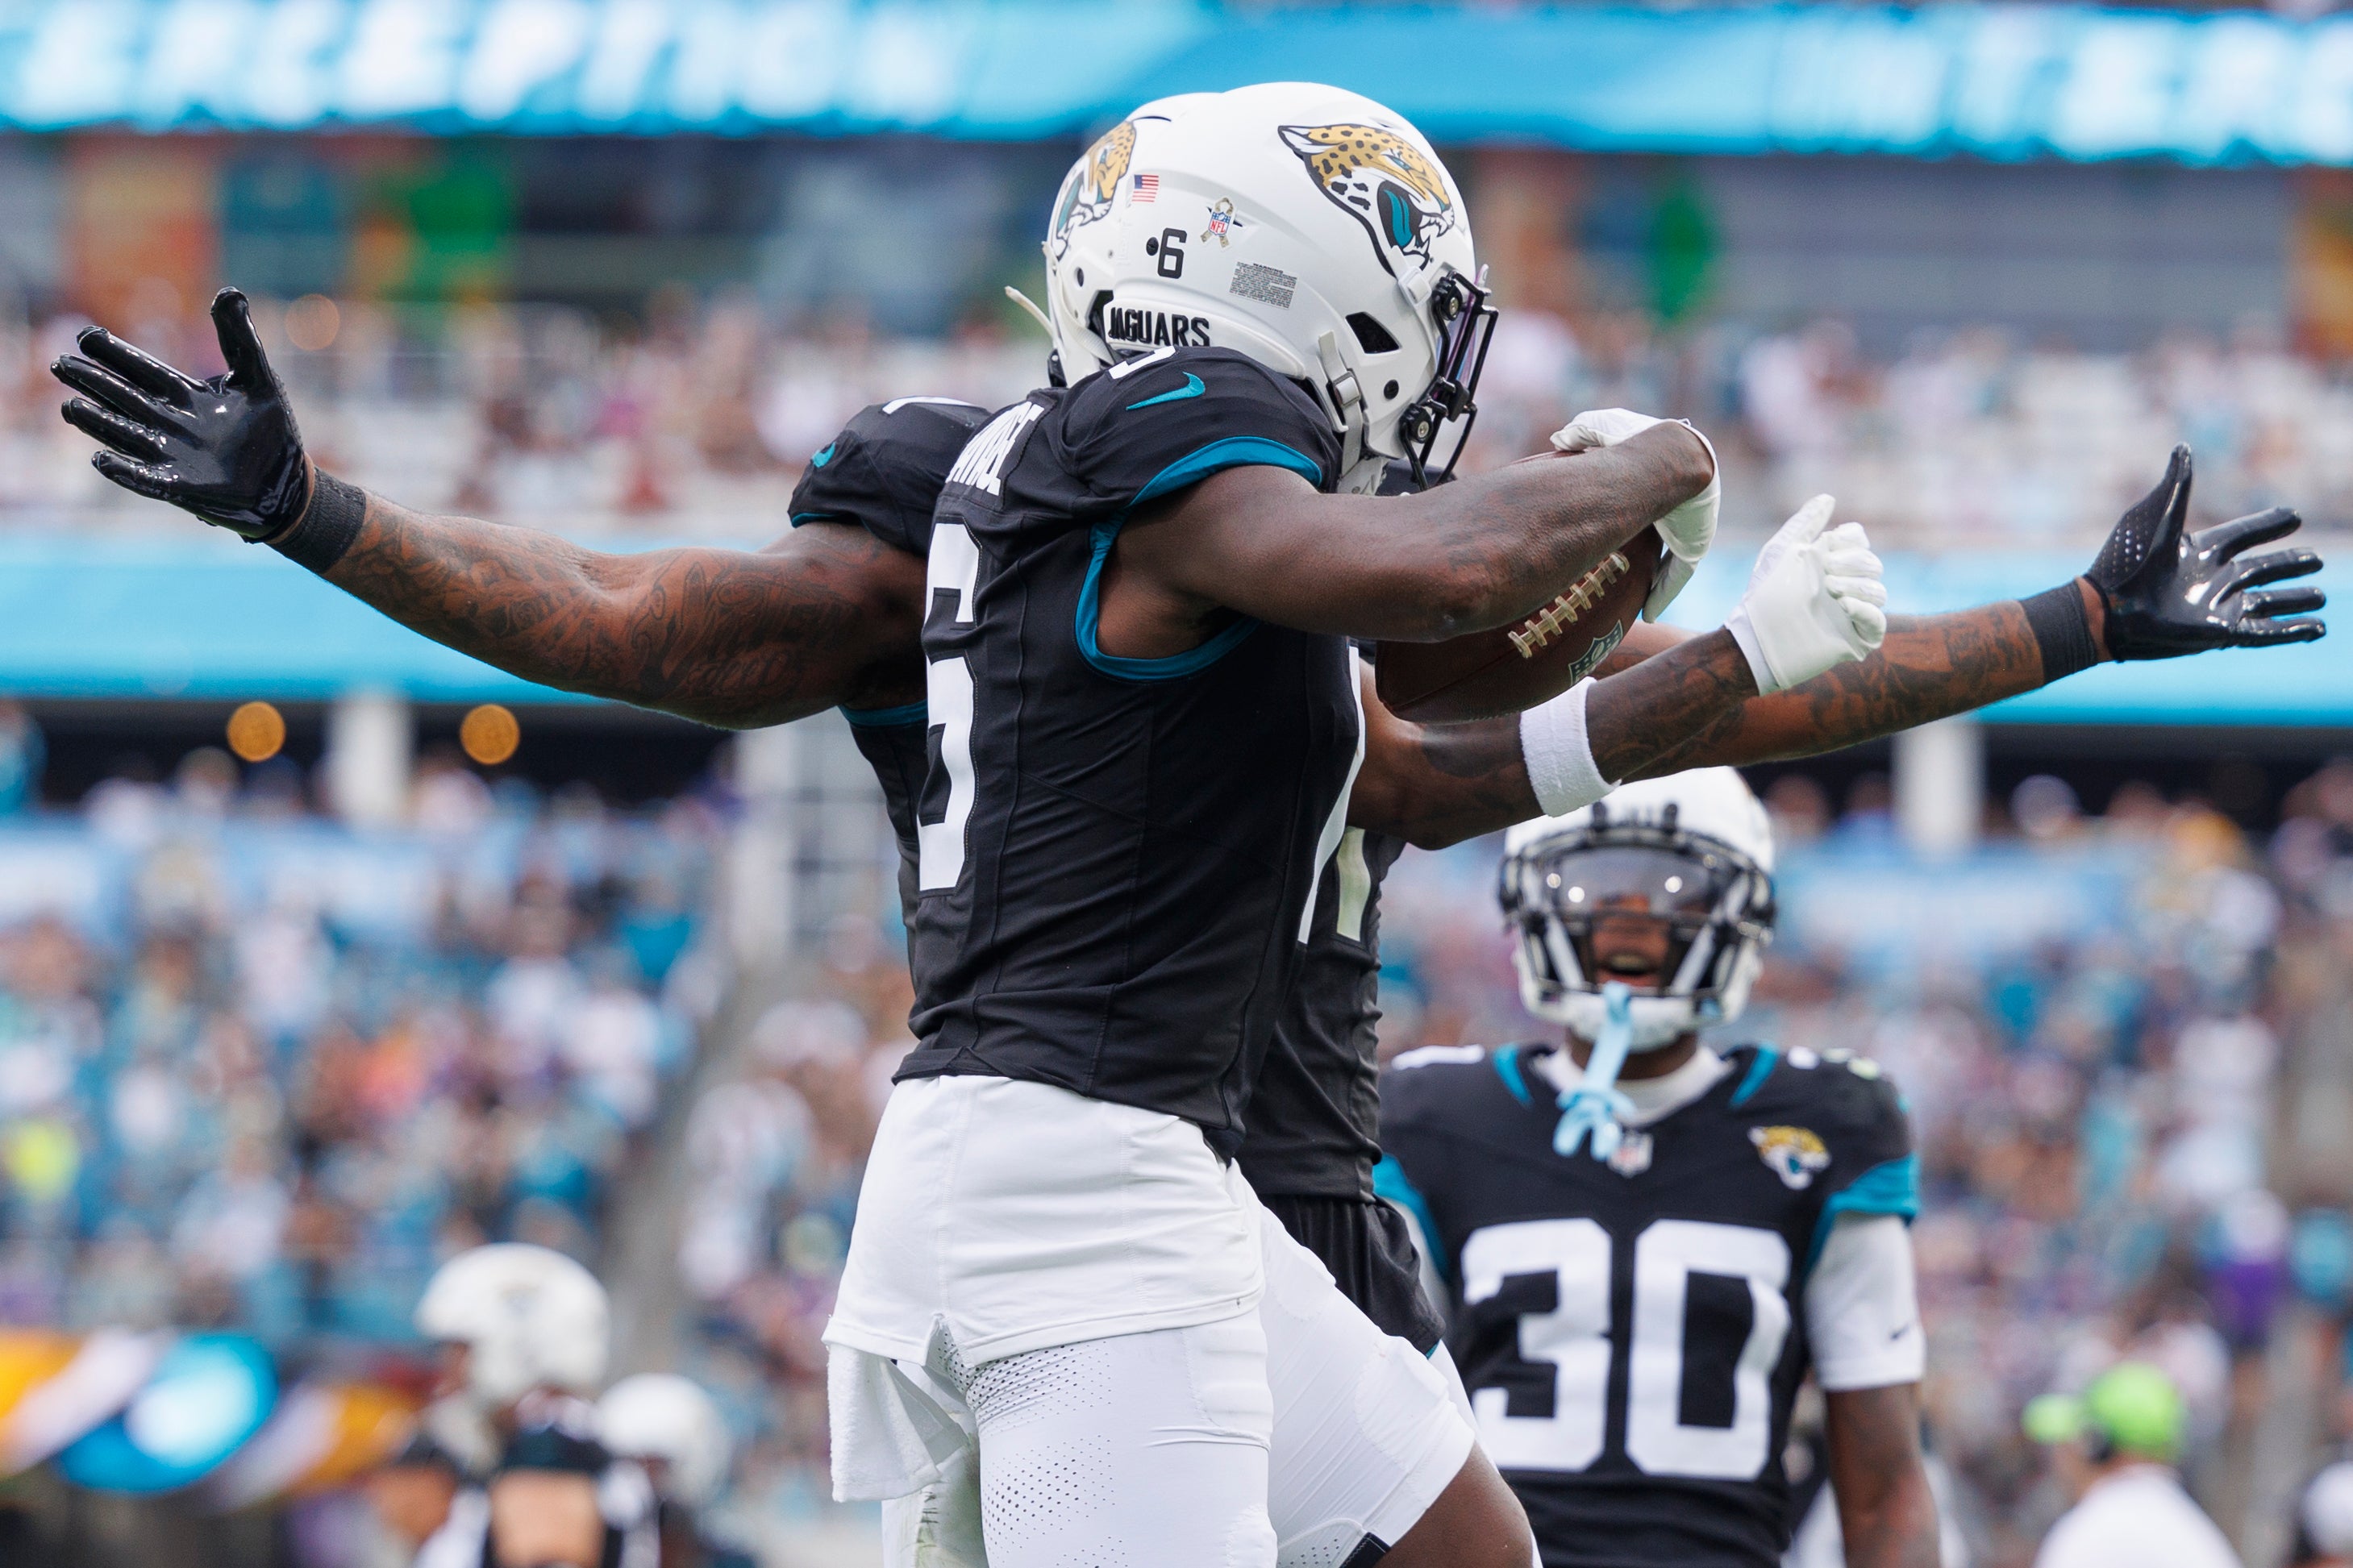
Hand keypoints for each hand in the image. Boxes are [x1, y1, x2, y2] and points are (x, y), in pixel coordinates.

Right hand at [53, 287, 309, 540]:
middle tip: (61, 364)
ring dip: (98, 423)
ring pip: (125, 434)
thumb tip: (229, 292)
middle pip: (123, 398)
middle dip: (93, 383)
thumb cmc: (270, 426)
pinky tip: (102, 459)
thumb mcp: (259, 378)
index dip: (116, 354)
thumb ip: (240, 339)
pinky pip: (146, 479)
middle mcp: (168, 422)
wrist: (286, 478)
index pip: (142, 370)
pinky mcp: (181, 486)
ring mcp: (171, 455)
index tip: (87, 337)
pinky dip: (126, 471)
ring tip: (70, 407)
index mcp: (183, 395)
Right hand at [1551, 408, 1716, 618]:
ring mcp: (1688, 526)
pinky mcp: (1696, 544)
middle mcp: (1673, 504)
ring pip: (1666, 560)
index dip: (1617, 516)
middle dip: (1633, 553)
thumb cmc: (1637, 438)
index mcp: (1656, 479)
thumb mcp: (1600, 428)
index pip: (1637, 501)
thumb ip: (1581, 433)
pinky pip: (1679, 574)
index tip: (1594, 538)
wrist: (1678, 456)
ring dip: (1651, 582)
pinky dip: (1663, 593)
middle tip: (1607, 573)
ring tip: (1631, 605)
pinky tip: (1648, 613)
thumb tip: (1559, 441)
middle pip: (1650, 535)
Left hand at [1722, 495, 1886, 693]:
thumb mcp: (1783, 550)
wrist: (1757, 635)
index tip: (1829, 543)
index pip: (1859, 541)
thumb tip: (1828, 498)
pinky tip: (1846, 606)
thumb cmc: (1764, 594)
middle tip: (1826, 571)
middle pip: (1873, 564)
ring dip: (1857, 586)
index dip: (1850, 539)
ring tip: (1830, 590)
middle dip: (1852, 563)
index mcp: (1828, 564)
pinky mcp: (1855, 639)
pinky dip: (1867, 610)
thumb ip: (1805, 523)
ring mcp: (1851, 614)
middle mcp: (1844, 587)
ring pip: (1878, 592)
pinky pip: (1878, 622)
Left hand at [2087, 446, 2324, 658]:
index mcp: (2199, 550)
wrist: (2107, 610)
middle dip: (2290, 564)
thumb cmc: (2126, 561)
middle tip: (2317, 559)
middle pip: (2263, 569)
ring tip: (2321, 596)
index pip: (2244, 534)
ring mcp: (2218, 606)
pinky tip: (2317, 629)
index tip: (2294, 516)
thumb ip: (2176, 486)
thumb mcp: (2154, 517)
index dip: (2268, 525)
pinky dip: (2292, 630)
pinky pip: (2266, 632)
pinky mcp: (2220, 633)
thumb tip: (2183, 447)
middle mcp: (2213, 578)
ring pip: (2269, 601)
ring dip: (2296, 599)